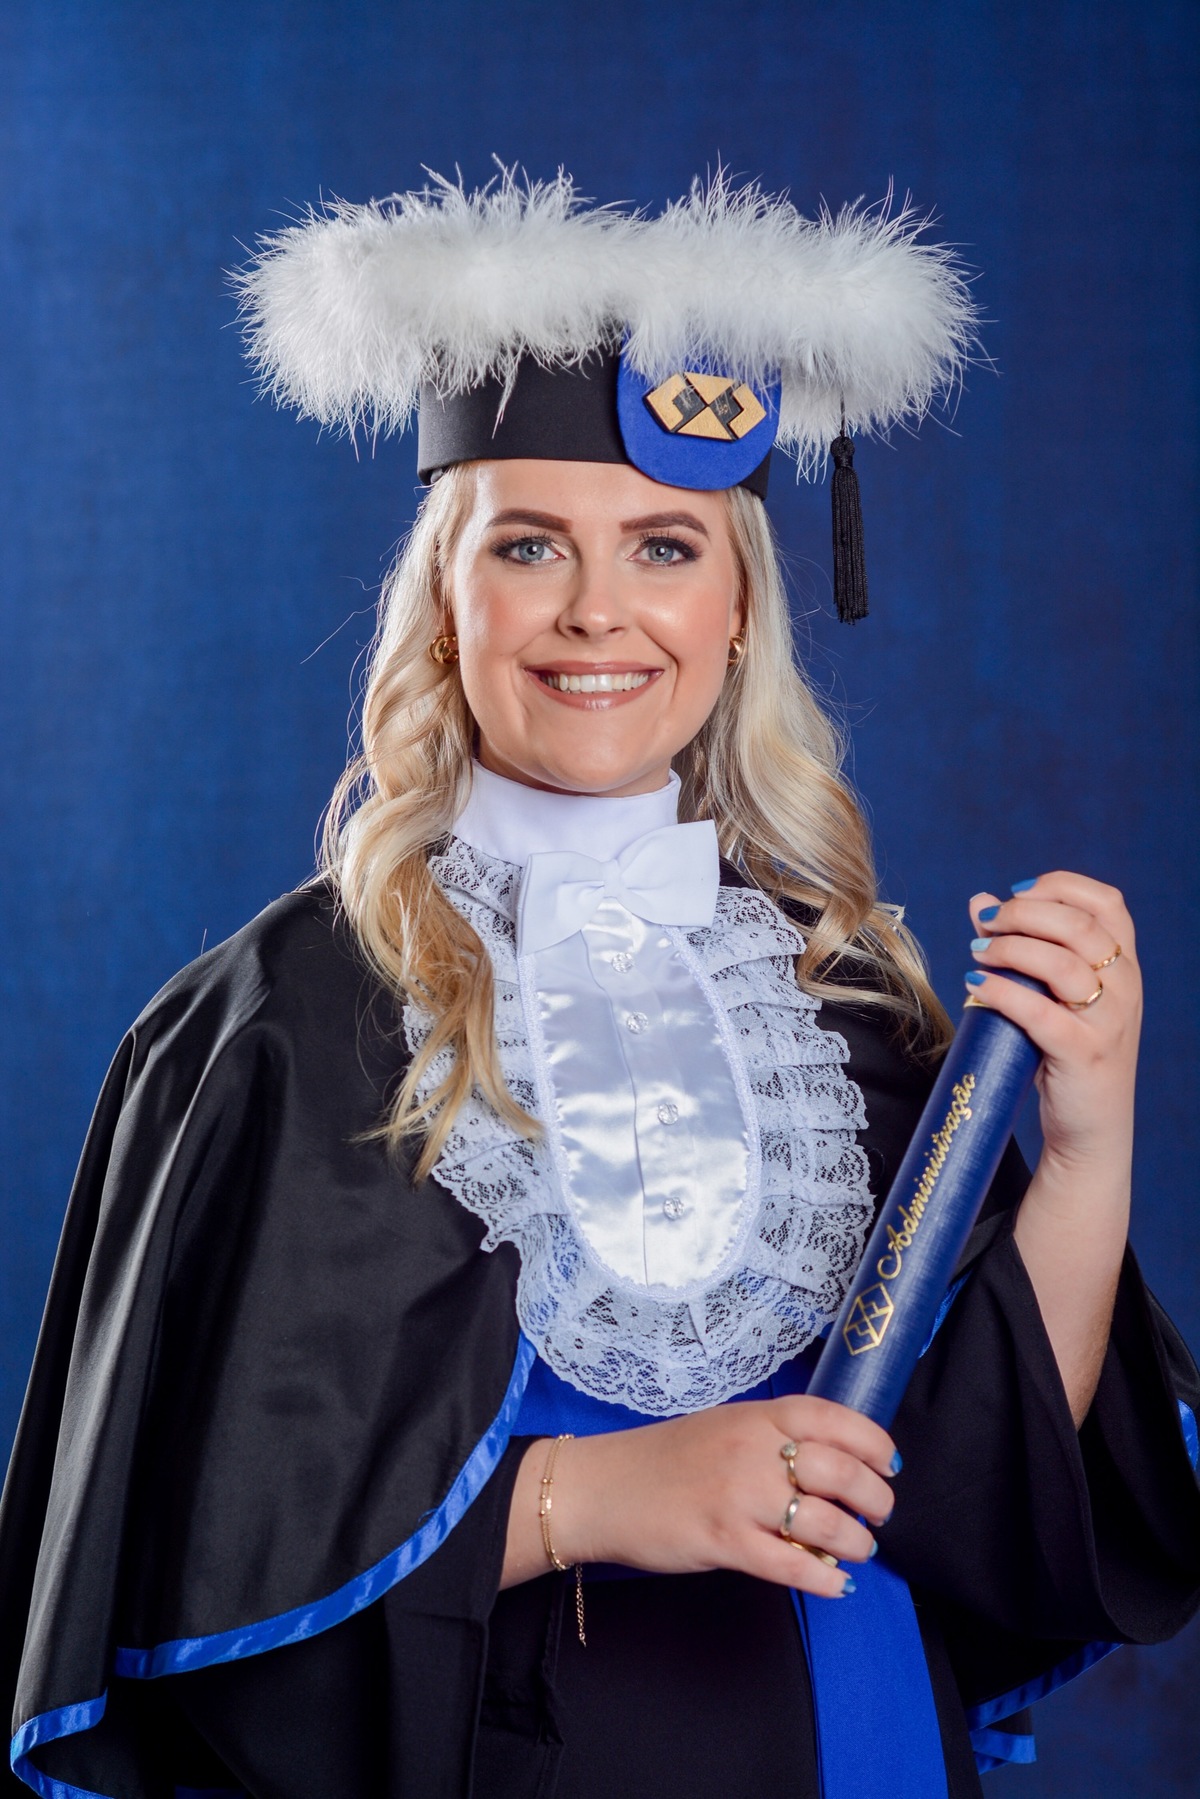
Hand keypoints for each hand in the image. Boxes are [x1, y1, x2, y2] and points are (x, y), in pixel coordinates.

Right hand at [501, 1397, 898, 1597]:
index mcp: (754, 1416)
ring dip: (855, 1542)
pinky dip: (823, 1579)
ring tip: (858, 1550)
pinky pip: (790, 1565)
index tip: (889, 1464)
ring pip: (823, 1521)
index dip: (872, 1442)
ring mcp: (738, 1496)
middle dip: (875, 1498)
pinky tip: (834, 1584)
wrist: (602, 1488)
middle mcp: (751, 1450)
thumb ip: (771, 1436)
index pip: (831, 1418)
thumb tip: (831, 1463)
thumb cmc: (665, 1459)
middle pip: (839, 1471)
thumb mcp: (723, 1426)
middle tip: (880, 1514)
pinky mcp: (723, 1541)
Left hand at [964, 871, 1139, 1420]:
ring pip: (1060, 960)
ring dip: (1009, 949)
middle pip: (1077, 923)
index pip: (1106, 900)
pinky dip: (1002, 993)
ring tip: (977, 957)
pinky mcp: (1085, 1055)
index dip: (1057, 887)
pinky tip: (976, 990)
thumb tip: (980, 902)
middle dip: (1021, 916)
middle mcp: (1126, 987)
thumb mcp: (1052, 996)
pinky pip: (1040, 1011)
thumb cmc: (1063, 1056)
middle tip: (983, 929)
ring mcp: (1110, 1022)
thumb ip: (1021, 948)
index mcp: (1124, 965)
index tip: (1011, 897)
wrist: (1089, 1133)